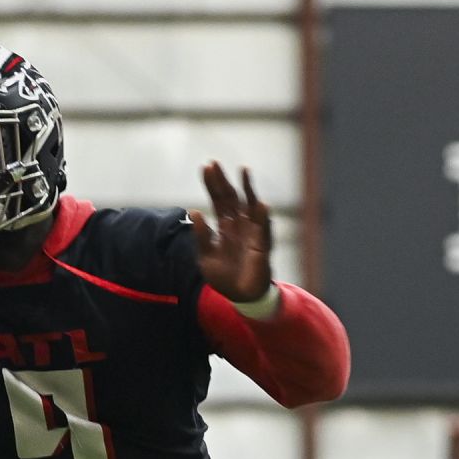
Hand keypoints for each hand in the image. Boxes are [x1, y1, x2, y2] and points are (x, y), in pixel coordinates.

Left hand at [190, 161, 272, 302]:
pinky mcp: (262, 244)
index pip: (217, 200)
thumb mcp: (205, 257)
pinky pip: (263, 228)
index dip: (212, 184)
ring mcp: (252, 232)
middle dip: (222, 181)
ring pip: (250, 205)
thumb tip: (194, 211)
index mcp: (224, 226)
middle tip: (214, 163)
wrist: (241, 296)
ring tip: (243, 170)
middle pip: (231, 197)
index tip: (206, 167)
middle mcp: (239, 224)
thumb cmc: (224, 276)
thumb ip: (201, 236)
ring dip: (247, 188)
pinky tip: (259, 203)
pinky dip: (262, 216)